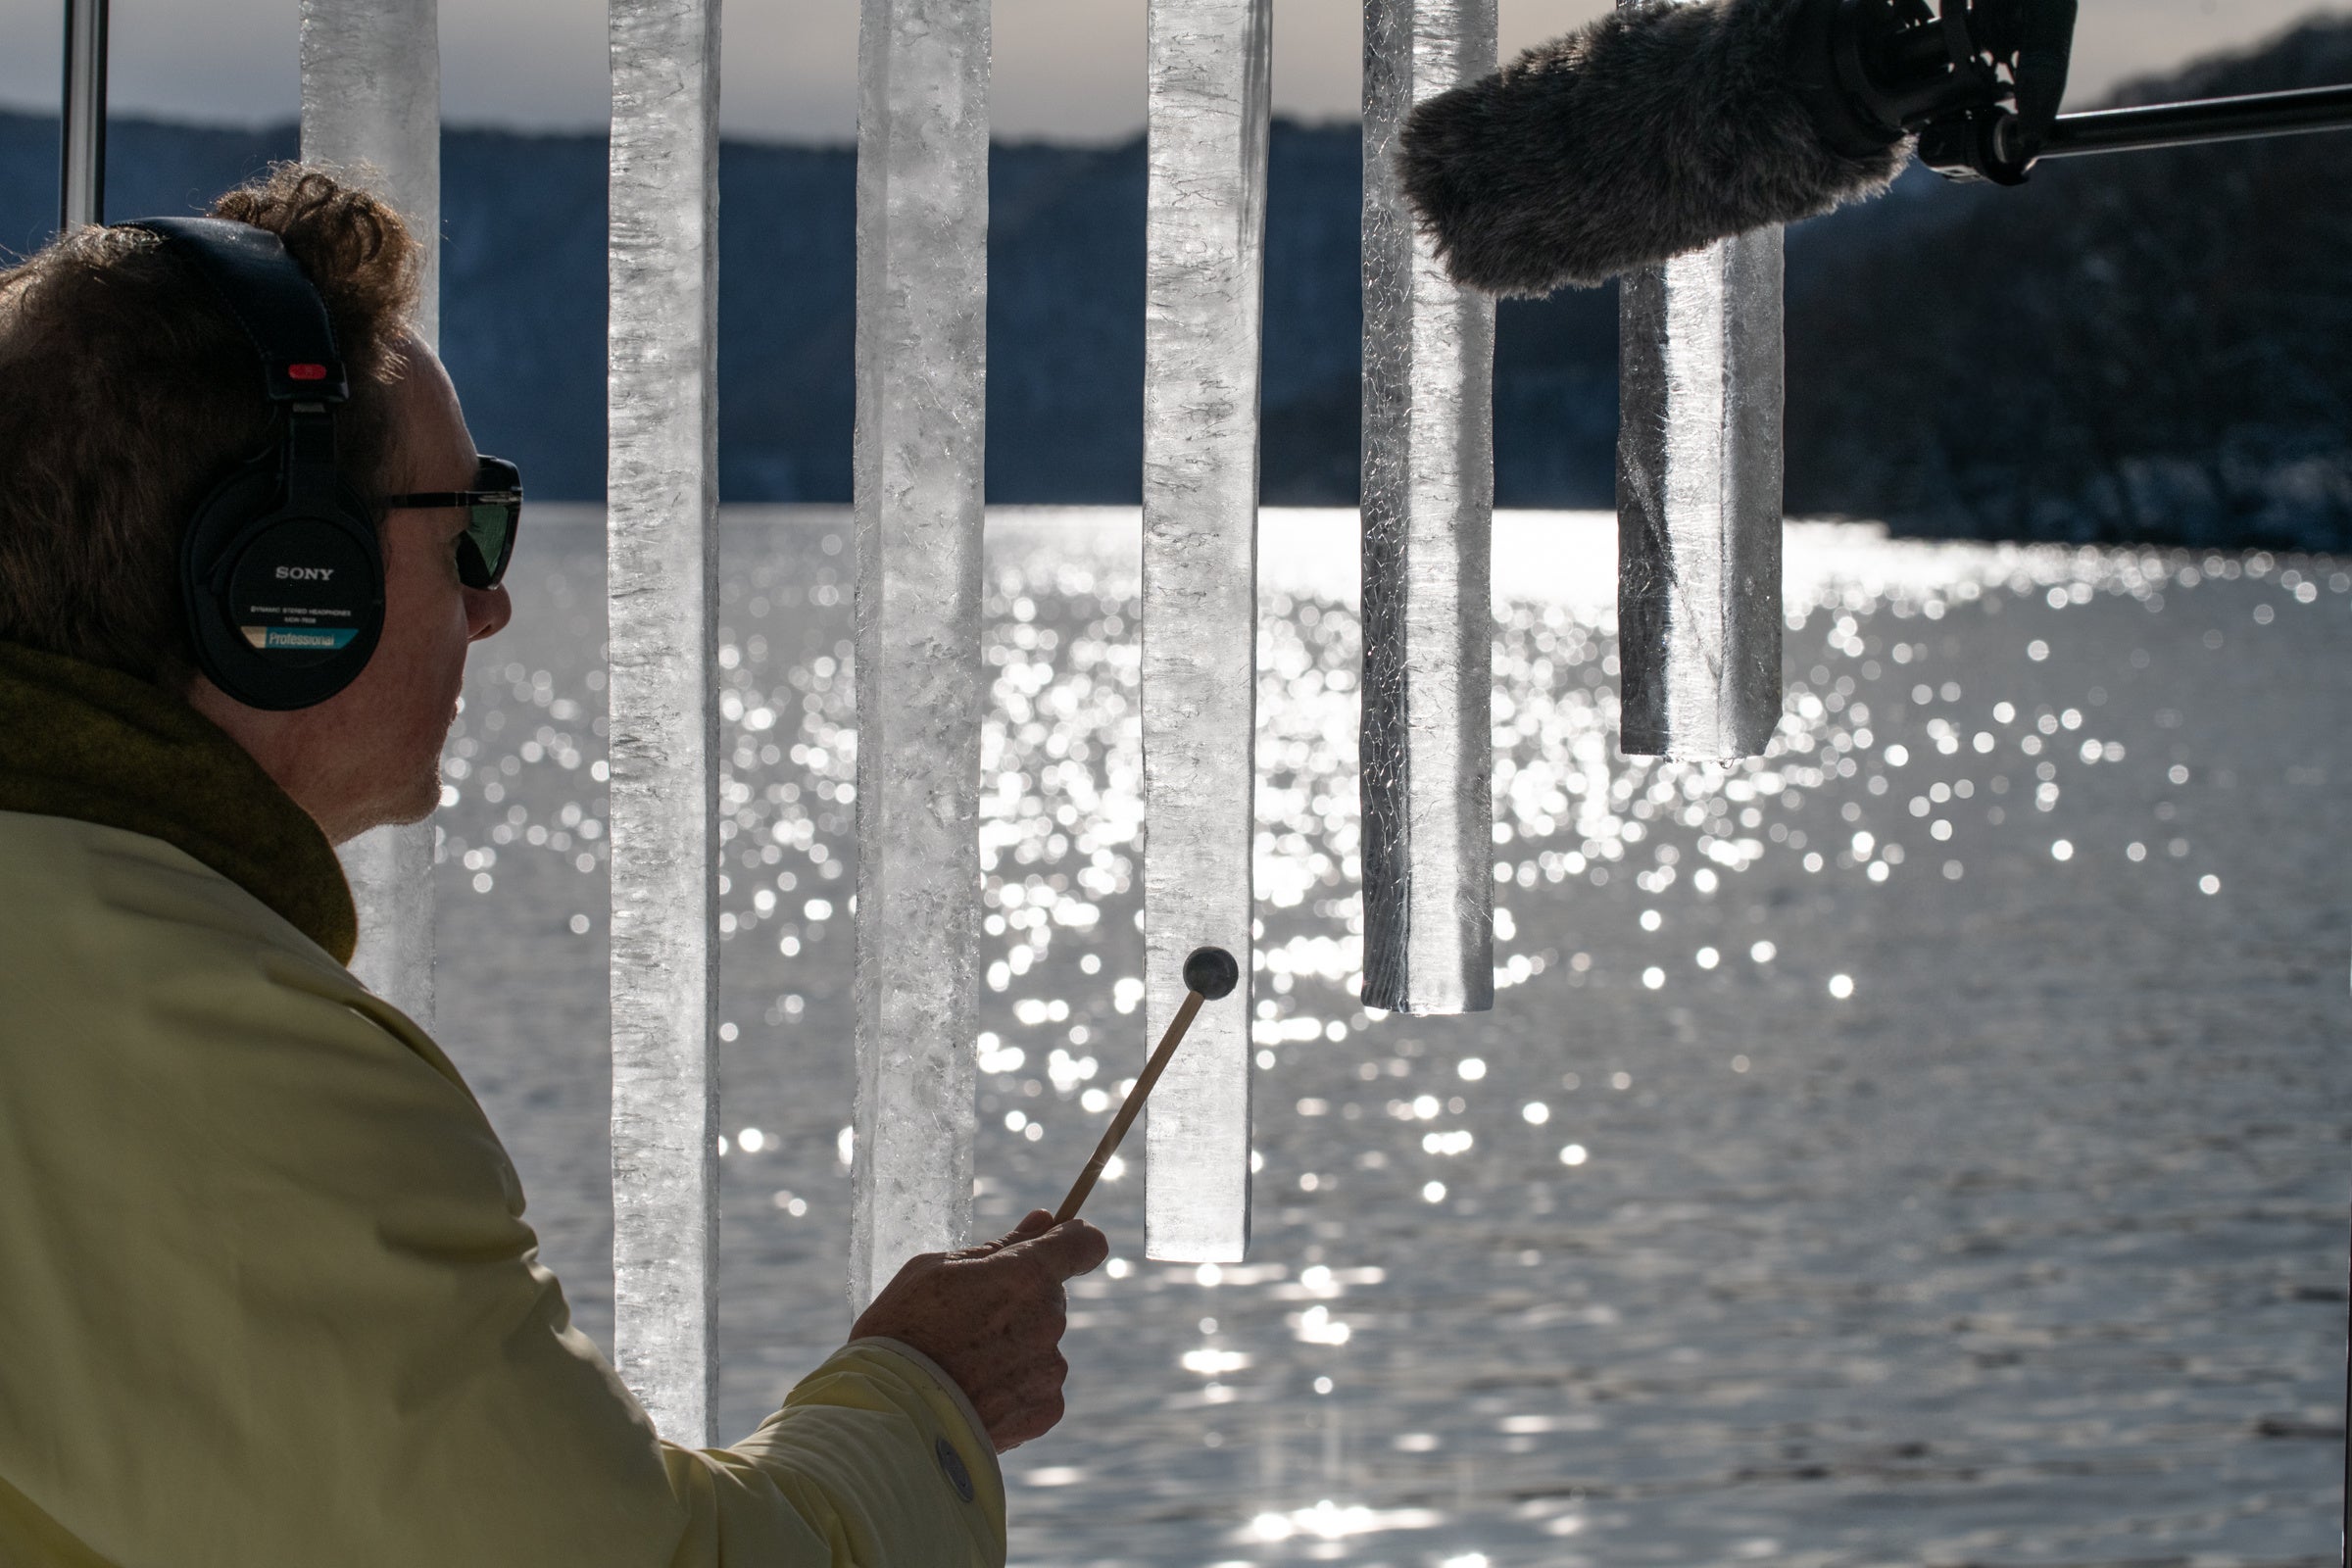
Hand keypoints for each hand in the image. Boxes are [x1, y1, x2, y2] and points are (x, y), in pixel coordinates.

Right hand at [851, 1208, 1108, 1451]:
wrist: (890, 1416)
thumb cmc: (902, 1331)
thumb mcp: (937, 1269)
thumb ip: (1000, 1246)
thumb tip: (1043, 1220)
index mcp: (1026, 1274)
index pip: (1085, 1243)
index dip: (1072, 1242)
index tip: (1056, 1248)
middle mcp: (1049, 1319)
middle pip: (1049, 1298)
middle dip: (1019, 1302)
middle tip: (966, 1324)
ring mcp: (1050, 1369)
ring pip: (1041, 1345)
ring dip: (1014, 1349)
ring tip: (962, 1367)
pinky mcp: (1046, 1410)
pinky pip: (1037, 1388)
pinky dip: (1014, 1390)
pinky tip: (975, 1396)